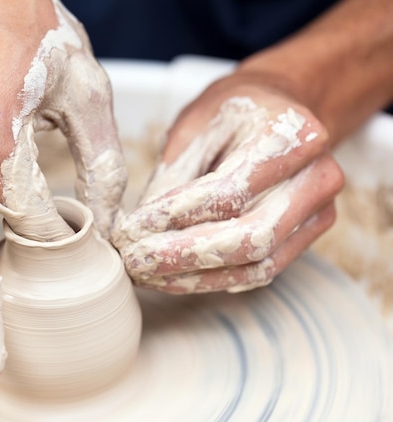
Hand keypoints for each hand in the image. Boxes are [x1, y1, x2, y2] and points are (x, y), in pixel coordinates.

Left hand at [112, 73, 343, 293]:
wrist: (280, 112)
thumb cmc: (235, 111)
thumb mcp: (196, 125)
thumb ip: (174, 175)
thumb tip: (138, 231)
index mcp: (295, 135)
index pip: (229, 191)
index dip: (175, 216)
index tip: (131, 228)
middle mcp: (318, 177)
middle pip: (250, 238)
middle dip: (183, 256)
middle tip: (134, 260)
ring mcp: (319, 212)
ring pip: (256, 265)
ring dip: (194, 277)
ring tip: (145, 274)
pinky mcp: (307, 236)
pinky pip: (260, 271)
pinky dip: (212, 279)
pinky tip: (172, 277)